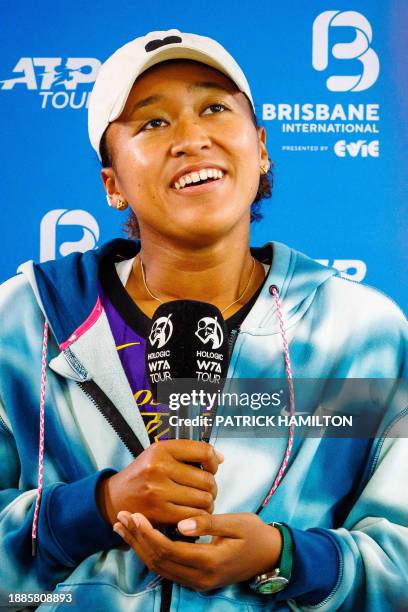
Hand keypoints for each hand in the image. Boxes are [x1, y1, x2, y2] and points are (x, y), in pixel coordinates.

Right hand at [97, 440, 222, 526]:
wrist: (115, 498)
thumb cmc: (144, 475)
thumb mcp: (160, 455)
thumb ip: (189, 453)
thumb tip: (221, 457)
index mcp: (162, 449)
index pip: (204, 451)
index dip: (214, 462)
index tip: (211, 468)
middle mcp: (159, 467)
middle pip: (207, 480)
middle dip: (212, 488)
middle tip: (206, 491)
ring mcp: (158, 491)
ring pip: (203, 500)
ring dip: (207, 504)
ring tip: (200, 502)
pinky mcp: (159, 512)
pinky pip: (193, 516)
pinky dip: (198, 517)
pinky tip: (193, 514)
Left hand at [113, 511, 282, 591]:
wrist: (271, 556)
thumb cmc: (255, 535)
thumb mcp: (236, 524)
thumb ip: (208, 523)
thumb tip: (181, 524)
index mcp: (209, 562)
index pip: (168, 549)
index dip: (148, 533)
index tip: (134, 514)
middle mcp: (200, 578)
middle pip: (158, 561)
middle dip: (137, 539)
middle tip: (121, 516)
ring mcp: (197, 582)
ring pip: (159, 567)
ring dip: (139, 546)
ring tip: (123, 526)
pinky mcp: (197, 579)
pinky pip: (167, 568)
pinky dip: (150, 552)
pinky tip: (141, 538)